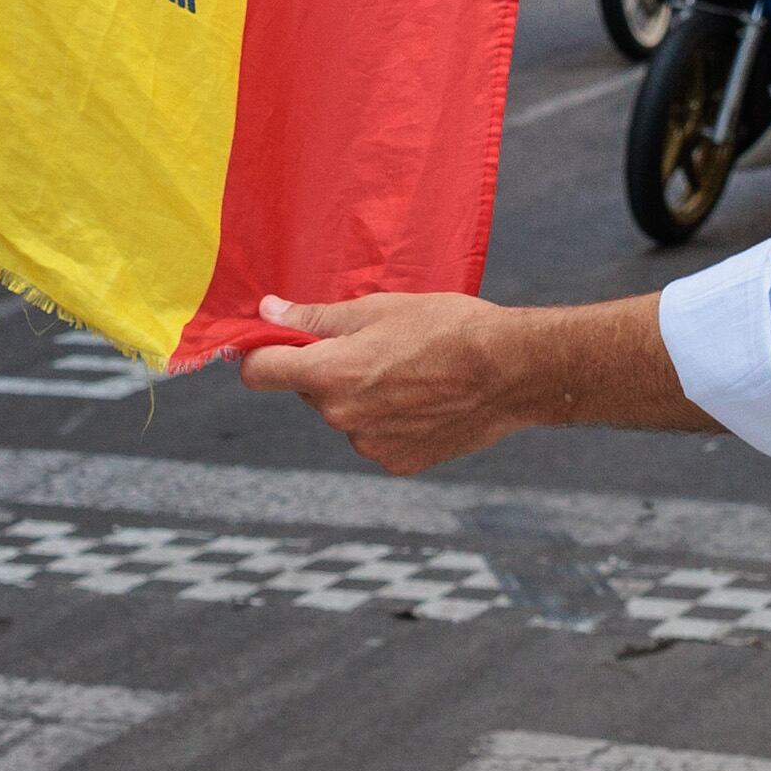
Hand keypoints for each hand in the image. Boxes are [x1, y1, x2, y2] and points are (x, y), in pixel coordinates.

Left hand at [239, 293, 523, 474]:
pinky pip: (377, 436)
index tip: (283, 340)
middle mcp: (340, 418)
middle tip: (377, 345)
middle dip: (329, 369)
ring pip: (346, 414)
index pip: (259, 373)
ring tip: (412, 372)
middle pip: (309, 390)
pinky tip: (426, 399)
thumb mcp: (378, 308)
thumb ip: (316, 317)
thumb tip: (268, 312)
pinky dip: (391, 420)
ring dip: (363, 396)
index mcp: (329, 374)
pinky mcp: (398, 462)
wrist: (511, 372)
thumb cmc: (447, 327)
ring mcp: (369, 446)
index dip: (264, 352)